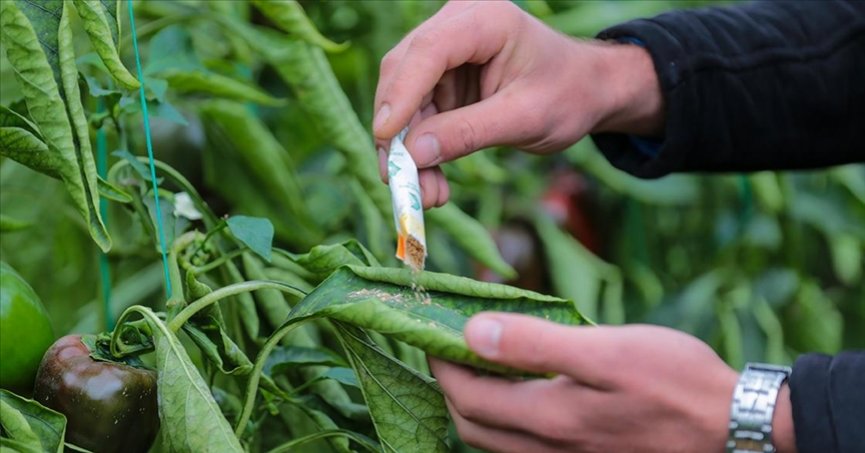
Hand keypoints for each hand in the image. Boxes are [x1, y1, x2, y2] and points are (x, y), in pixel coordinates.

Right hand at [374, 0, 662, 207]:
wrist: (587, 92)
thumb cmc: (569, 95)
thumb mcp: (525, 118)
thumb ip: (470, 133)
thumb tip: (415, 154)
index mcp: (486, 19)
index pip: (429, 51)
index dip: (401, 95)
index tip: (386, 139)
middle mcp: (457, 25)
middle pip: (404, 73)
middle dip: (399, 133)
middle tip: (402, 183)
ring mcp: (446, 51)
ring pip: (403, 99)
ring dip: (408, 150)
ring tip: (428, 195)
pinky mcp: (441, 78)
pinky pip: (415, 114)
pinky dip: (420, 150)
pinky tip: (433, 183)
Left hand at [430, 313, 770, 452]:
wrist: (732, 428)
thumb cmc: (675, 382)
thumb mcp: (606, 350)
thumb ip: (535, 345)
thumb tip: (474, 333)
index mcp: (549, 419)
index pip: (467, 396)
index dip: (442, 363)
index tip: (433, 332)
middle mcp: (548, 451)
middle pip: (472, 425)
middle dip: (451, 386)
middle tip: (449, 348)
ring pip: (494, 444)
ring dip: (475, 407)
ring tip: (477, 369)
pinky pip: (523, 451)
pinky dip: (504, 425)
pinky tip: (518, 398)